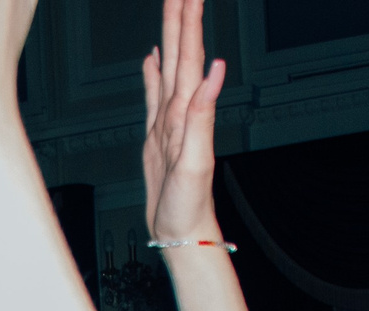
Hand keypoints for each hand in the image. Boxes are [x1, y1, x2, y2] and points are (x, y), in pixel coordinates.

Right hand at [142, 0, 225, 243]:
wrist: (181, 230)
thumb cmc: (189, 204)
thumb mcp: (196, 160)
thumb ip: (203, 113)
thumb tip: (215, 71)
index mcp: (187, 111)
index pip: (190, 55)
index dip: (189, 22)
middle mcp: (179, 110)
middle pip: (180, 52)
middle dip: (180, 17)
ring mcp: (168, 119)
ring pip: (169, 65)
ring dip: (170, 36)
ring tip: (171, 7)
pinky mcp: (157, 133)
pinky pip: (154, 93)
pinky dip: (153, 73)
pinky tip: (153, 58)